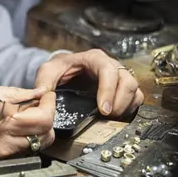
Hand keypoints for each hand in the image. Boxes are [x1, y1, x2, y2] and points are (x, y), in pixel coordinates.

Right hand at [0, 85, 51, 169]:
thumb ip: (11, 93)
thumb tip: (35, 92)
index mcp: (0, 119)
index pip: (43, 115)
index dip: (49, 102)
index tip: (45, 94)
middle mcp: (5, 140)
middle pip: (47, 132)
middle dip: (49, 115)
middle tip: (41, 104)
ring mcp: (4, 153)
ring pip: (40, 143)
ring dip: (41, 128)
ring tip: (29, 114)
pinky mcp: (0, 160)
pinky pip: (25, 149)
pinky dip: (29, 136)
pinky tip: (18, 126)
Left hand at [29, 49, 144, 126]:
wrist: (67, 71)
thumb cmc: (60, 69)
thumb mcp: (48, 71)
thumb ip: (43, 81)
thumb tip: (41, 94)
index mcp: (94, 58)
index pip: (108, 71)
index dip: (108, 90)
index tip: (103, 108)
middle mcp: (111, 66)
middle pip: (127, 81)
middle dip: (120, 101)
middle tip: (107, 116)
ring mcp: (119, 77)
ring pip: (134, 90)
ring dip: (126, 106)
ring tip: (111, 118)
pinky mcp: (123, 89)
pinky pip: (136, 98)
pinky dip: (130, 109)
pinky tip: (116, 117)